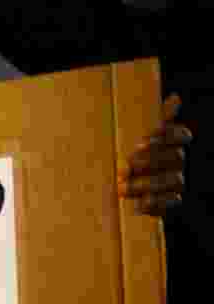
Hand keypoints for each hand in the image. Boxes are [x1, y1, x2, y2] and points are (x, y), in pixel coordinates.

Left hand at [118, 93, 193, 215]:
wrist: (124, 184)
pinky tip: (139, 204)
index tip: (141, 142)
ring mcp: (175, 181)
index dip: (164, 137)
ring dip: (147, 184)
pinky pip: (169, 203)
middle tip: (126, 165)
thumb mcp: (140, 136)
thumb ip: (158, 119)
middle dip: (151, 161)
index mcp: (172, 143)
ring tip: (123, 187)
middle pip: (175, 158)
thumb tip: (176, 98)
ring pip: (173, 180)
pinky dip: (155, 204)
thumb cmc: (132, 155)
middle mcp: (177, 162)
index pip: (180, 136)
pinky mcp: (168, 201)